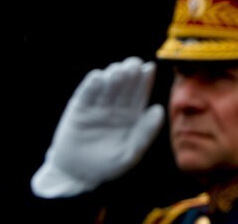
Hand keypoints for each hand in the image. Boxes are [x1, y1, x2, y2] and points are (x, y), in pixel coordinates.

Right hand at [31, 56, 165, 197]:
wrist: (78, 174)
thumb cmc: (109, 165)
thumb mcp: (130, 153)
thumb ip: (145, 133)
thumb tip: (159, 109)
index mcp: (132, 114)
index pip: (140, 93)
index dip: (145, 80)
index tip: (149, 67)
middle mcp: (116, 106)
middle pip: (125, 85)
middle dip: (130, 73)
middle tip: (134, 64)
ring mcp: (97, 106)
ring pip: (106, 86)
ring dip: (112, 76)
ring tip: (118, 70)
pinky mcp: (79, 108)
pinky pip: (86, 94)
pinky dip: (91, 86)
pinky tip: (97, 77)